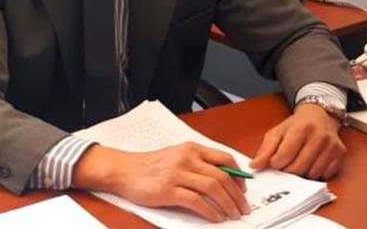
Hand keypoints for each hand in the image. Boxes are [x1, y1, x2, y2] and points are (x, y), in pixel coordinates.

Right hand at [72, 142, 250, 221]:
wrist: (123, 170)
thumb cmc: (149, 166)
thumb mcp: (176, 156)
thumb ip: (197, 162)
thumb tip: (223, 177)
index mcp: (191, 148)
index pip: (224, 158)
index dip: (238, 175)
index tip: (243, 189)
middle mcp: (187, 158)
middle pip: (222, 176)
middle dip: (237, 195)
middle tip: (243, 207)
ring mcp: (177, 173)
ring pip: (213, 188)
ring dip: (228, 204)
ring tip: (233, 215)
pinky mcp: (168, 190)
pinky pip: (197, 201)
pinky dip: (210, 211)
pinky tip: (216, 218)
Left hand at [248, 102, 345, 179]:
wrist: (319, 115)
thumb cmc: (297, 125)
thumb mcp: (277, 132)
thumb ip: (265, 149)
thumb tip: (255, 165)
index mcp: (301, 128)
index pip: (285, 155)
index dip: (276, 163)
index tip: (275, 161)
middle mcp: (319, 136)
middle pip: (298, 167)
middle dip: (288, 170)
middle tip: (286, 165)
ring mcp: (332, 145)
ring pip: (312, 173)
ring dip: (302, 173)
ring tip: (299, 161)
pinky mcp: (340, 154)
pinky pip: (325, 175)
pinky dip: (316, 173)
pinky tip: (312, 162)